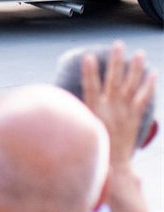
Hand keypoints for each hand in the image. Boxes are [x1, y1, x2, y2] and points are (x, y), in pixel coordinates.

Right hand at [81, 41, 156, 165]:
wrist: (115, 166)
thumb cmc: (93, 146)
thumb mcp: (80, 127)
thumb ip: (73, 112)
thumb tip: (58, 101)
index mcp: (94, 110)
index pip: (91, 86)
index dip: (89, 71)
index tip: (89, 56)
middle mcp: (111, 108)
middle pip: (114, 80)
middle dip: (116, 61)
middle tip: (119, 45)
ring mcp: (126, 112)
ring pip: (131, 85)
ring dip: (135, 68)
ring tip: (139, 53)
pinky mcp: (136, 117)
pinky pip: (144, 98)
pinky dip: (149, 86)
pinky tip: (152, 74)